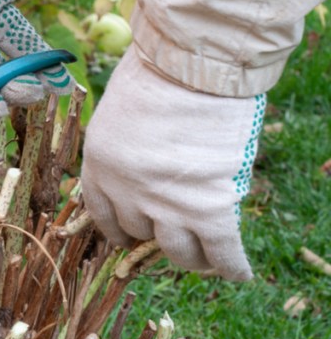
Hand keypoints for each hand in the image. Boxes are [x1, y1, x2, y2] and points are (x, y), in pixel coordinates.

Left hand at [82, 50, 265, 280]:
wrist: (193, 64)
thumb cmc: (159, 71)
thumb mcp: (121, 110)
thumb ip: (127, 143)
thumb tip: (147, 162)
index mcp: (99, 163)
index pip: (103, 214)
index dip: (120, 230)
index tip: (131, 238)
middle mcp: (126, 190)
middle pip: (140, 233)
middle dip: (157, 236)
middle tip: (176, 238)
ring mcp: (166, 202)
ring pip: (177, 250)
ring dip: (194, 258)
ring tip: (207, 259)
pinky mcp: (208, 206)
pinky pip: (221, 249)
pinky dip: (232, 265)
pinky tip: (240, 274)